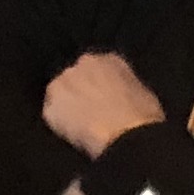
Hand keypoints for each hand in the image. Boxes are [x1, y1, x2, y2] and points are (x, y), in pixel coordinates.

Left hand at [41, 54, 165, 155]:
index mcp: (109, 59)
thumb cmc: (143, 117)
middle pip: (75, 77)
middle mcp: (82, 64)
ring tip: (80, 125)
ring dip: (67, 106)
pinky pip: (52, 115)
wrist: (127, 136)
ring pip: (60, 94)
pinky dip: (59, 124)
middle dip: (79, 92)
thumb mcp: (142, 92)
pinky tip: (73, 135)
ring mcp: (63, 83)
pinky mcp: (50, 107)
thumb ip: (123, 85)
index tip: (101, 99)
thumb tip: (118, 94)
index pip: (96, 68)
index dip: (98, 85)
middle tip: (89, 112)